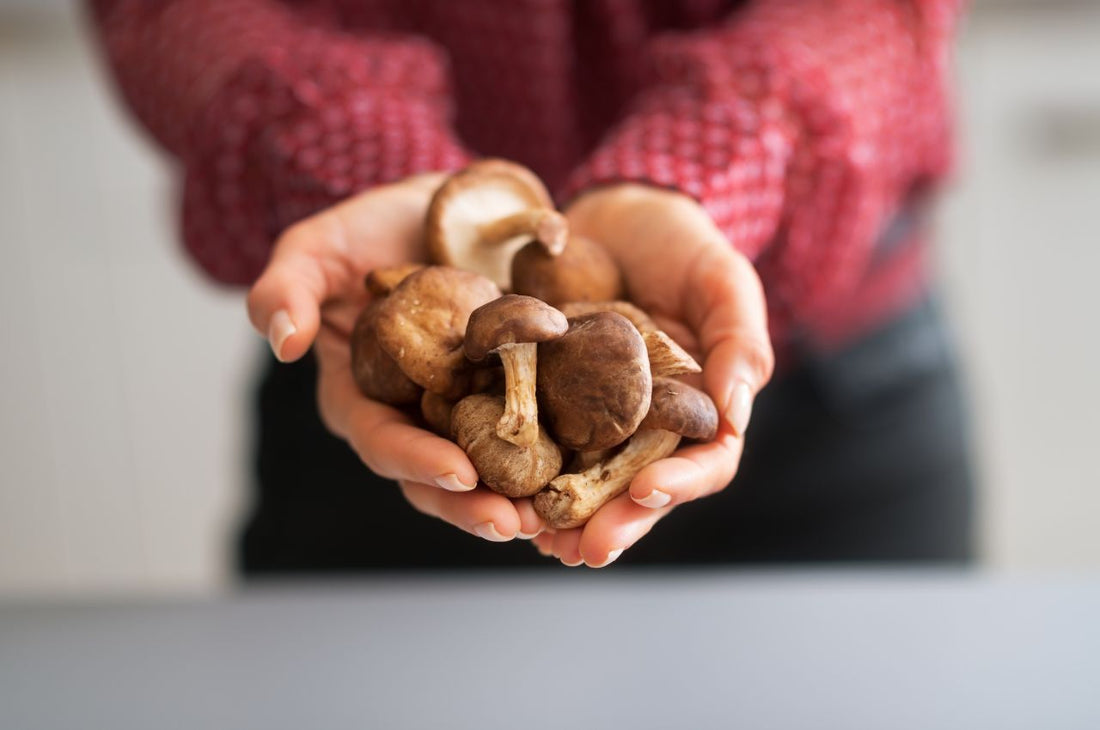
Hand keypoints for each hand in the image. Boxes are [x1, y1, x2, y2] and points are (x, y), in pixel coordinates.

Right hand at [246, 174, 545, 543]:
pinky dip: (562, 453)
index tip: (456, 473)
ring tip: (554, 517)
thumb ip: (287, 289)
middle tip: (512, 523)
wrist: (439, 204)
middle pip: (440, 473)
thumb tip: (283, 341)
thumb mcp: (316, 249)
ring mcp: (469, 407)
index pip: (382, 439)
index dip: (415, 460)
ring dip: (520, 495)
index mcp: (362, 395)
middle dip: (473, 504)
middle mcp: (417, 414)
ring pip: (492, 465)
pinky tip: (592, 470)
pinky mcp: (515, 389)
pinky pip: (539, 428)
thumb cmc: (367, 229)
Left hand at [531, 184, 773, 566]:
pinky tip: (495, 490)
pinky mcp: (544, 395)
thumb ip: (739, 342)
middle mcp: (647, 425)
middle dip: (614, 523)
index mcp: (699, 408)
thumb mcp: (721, 279)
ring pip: (583, 480)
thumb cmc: (680, 243)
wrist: (614, 211)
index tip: (647, 491)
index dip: (680, 484)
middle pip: (638, 489)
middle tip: (584, 550)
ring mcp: (594, 416)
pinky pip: (531, 440)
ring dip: (563, 516)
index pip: (704, 461)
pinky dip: (517, 469)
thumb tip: (734, 413)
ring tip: (538, 539)